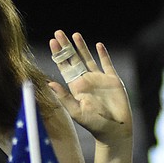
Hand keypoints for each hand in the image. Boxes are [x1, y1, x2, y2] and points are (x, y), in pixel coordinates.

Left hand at [47, 31, 130, 145]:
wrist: (114, 130)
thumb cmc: (94, 124)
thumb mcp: (76, 111)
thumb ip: (64, 97)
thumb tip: (49, 83)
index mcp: (76, 87)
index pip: (64, 67)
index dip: (58, 55)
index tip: (52, 42)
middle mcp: (86, 80)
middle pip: (74, 59)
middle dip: (66, 46)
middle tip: (58, 32)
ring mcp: (99, 79)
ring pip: (88, 59)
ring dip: (82, 46)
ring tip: (75, 34)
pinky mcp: (113, 80)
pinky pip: (107, 64)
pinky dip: (103, 54)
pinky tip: (99, 45)